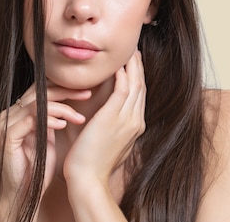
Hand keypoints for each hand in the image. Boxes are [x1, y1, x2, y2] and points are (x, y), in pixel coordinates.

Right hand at [0, 84, 90, 203]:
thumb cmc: (38, 165)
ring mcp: (6, 124)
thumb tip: (75, 96)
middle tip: (88, 94)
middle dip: (67, 92)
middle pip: (40, 92)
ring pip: (37, 104)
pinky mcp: (8, 137)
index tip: (87, 90)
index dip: (65, 86)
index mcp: (19, 111)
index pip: (42, 88)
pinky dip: (50, 120)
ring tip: (78, 118)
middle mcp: (10, 113)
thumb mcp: (49, 134)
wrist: (25, 192)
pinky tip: (63, 125)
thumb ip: (54, 115)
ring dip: (63, 108)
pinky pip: (31, 120)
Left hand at [63, 50, 146, 193]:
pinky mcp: (114, 118)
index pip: (140, 95)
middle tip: (134, 50)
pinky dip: (122, 75)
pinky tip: (118, 64)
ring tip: (128, 51)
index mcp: (135, 126)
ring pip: (135, 85)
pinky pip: (123, 89)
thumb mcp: (109, 142)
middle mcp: (136, 121)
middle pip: (141, 86)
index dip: (138, 77)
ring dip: (133, 66)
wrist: (87, 179)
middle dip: (138, 67)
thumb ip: (113, 126)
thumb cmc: (92, 163)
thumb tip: (109, 116)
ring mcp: (128, 119)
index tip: (133, 63)